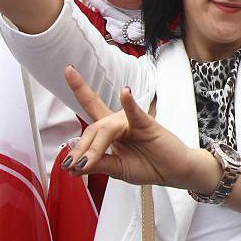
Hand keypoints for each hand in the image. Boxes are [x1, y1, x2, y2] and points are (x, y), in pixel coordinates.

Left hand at [61, 67, 200, 188]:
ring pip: (106, 129)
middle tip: (70, 166)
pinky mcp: (147, 125)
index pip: (91, 106)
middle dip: (80, 148)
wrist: (173, 172)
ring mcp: (133, 122)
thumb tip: (73, 165)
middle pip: (93, 127)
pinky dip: (129, 103)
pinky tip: (125, 93)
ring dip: (93, 147)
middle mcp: (120, 122)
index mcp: (111, 130)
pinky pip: (135, 113)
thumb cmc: (148, 166)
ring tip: (84, 163)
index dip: (80, 88)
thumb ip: (97, 164)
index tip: (68, 68)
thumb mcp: (117, 169)